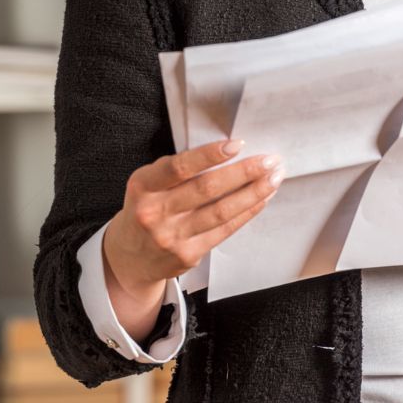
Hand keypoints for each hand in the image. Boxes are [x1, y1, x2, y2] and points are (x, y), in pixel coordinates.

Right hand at [103, 138, 283, 295]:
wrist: (129, 258)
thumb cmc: (145, 209)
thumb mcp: (147, 184)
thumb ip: (175, 170)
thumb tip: (223, 153)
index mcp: (143, 186)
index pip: (179, 167)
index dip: (209, 155)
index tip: (237, 144)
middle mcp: (155, 212)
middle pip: (206, 189)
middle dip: (244, 173)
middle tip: (269, 161)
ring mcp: (172, 236)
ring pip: (220, 211)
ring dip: (252, 193)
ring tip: (273, 179)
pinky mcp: (188, 254)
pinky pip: (223, 231)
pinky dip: (245, 213)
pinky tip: (261, 200)